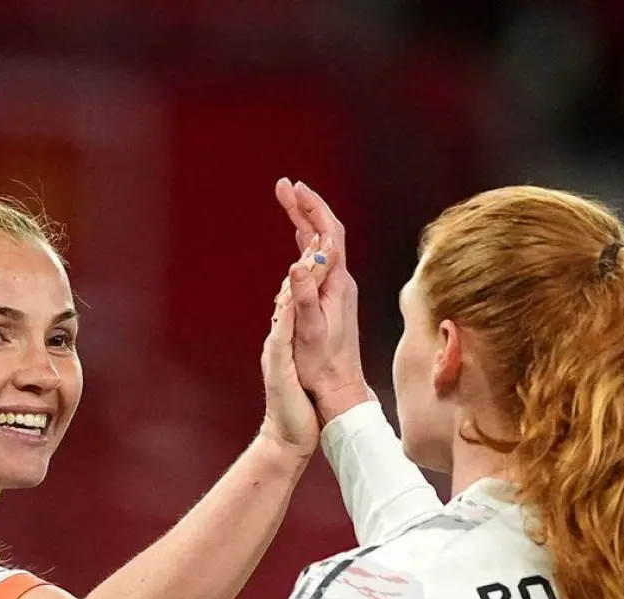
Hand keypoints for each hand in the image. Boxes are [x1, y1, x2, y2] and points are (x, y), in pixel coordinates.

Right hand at [258, 183, 330, 462]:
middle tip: (283, 186)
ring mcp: (337, 290)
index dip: (312, 207)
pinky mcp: (330, 300)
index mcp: (337, 284)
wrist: (339, 388)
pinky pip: (318, 262)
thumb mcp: (308, 330)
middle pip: (326, 233)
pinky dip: (306, 244)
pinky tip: (299, 242)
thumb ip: (304, 296)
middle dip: (305, 206)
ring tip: (288, 202)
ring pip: (322, 246)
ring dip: (305, 222)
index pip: (328, 233)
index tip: (293, 188)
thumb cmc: (321, 365)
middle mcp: (341, 282)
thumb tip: (299, 263)